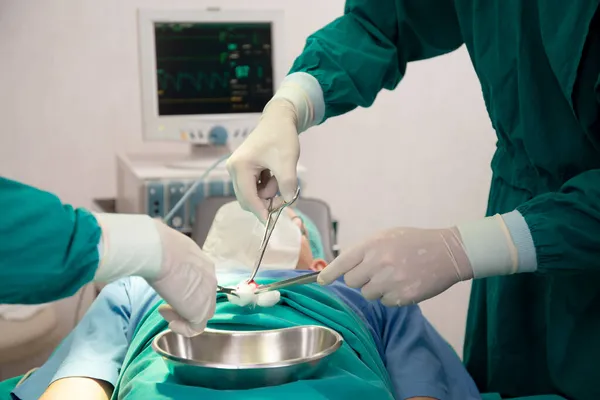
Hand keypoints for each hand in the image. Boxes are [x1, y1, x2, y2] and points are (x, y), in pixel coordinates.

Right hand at [93, 214, 216, 336]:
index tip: (168, 293)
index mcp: (204, 264)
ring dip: (183, 317)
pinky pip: (196, 328)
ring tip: (164, 313)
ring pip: (201, 315)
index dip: (186, 292)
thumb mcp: (168, 252)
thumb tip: (153, 260)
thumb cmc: (157, 246)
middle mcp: (210, 279)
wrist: (158, 251)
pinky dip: (183, 329)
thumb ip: (170, 261)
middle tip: (165, 306)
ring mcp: (207, 295)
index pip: (202, 285)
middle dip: (186, 306)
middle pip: (205, 300)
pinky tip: (170, 324)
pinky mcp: (200, 310)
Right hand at [226, 99, 299, 221]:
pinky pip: (253, 187)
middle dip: (266, 201)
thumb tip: (288, 202)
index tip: (272, 221)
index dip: (260, 211)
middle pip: (247, 199)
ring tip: (279, 176)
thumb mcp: (287, 162)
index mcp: (240, 167)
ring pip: (251, 194)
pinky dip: (266, 186)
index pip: (248, 197)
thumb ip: (287, 184)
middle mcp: (233, 169)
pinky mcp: (242, 169)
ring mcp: (236, 169)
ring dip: (267, 192)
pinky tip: (273, 174)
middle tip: (285, 197)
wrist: (279, 120)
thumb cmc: (281, 137)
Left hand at [317, 227, 473, 305]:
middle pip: (352, 282)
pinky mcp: (402, 296)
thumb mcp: (386, 236)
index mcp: (372, 245)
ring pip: (368, 294)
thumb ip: (365, 251)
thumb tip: (344, 268)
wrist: (447, 252)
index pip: (342, 263)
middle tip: (375, 273)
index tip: (321, 281)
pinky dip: (392, 297)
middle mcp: (378, 262)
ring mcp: (390, 281)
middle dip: (360, 280)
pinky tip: (404, 285)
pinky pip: (385, 302)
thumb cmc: (414, 242)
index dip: (329, 274)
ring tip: (394, 277)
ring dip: (376, 289)